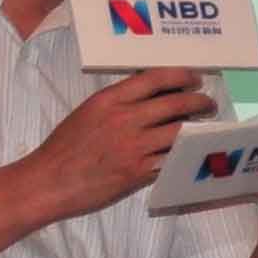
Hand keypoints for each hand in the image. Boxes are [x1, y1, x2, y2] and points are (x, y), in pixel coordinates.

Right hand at [27, 70, 213, 220]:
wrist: (50, 181)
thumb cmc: (65, 146)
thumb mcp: (89, 111)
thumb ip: (119, 102)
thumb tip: (154, 95)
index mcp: (110, 100)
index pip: (155, 78)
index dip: (181, 76)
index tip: (194, 78)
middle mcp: (126, 119)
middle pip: (175, 105)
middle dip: (199, 102)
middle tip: (208, 104)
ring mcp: (135, 147)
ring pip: (179, 132)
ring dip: (197, 129)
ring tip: (204, 128)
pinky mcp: (139, 171)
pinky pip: (170, 158)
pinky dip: (182, 153)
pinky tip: (189, 151)